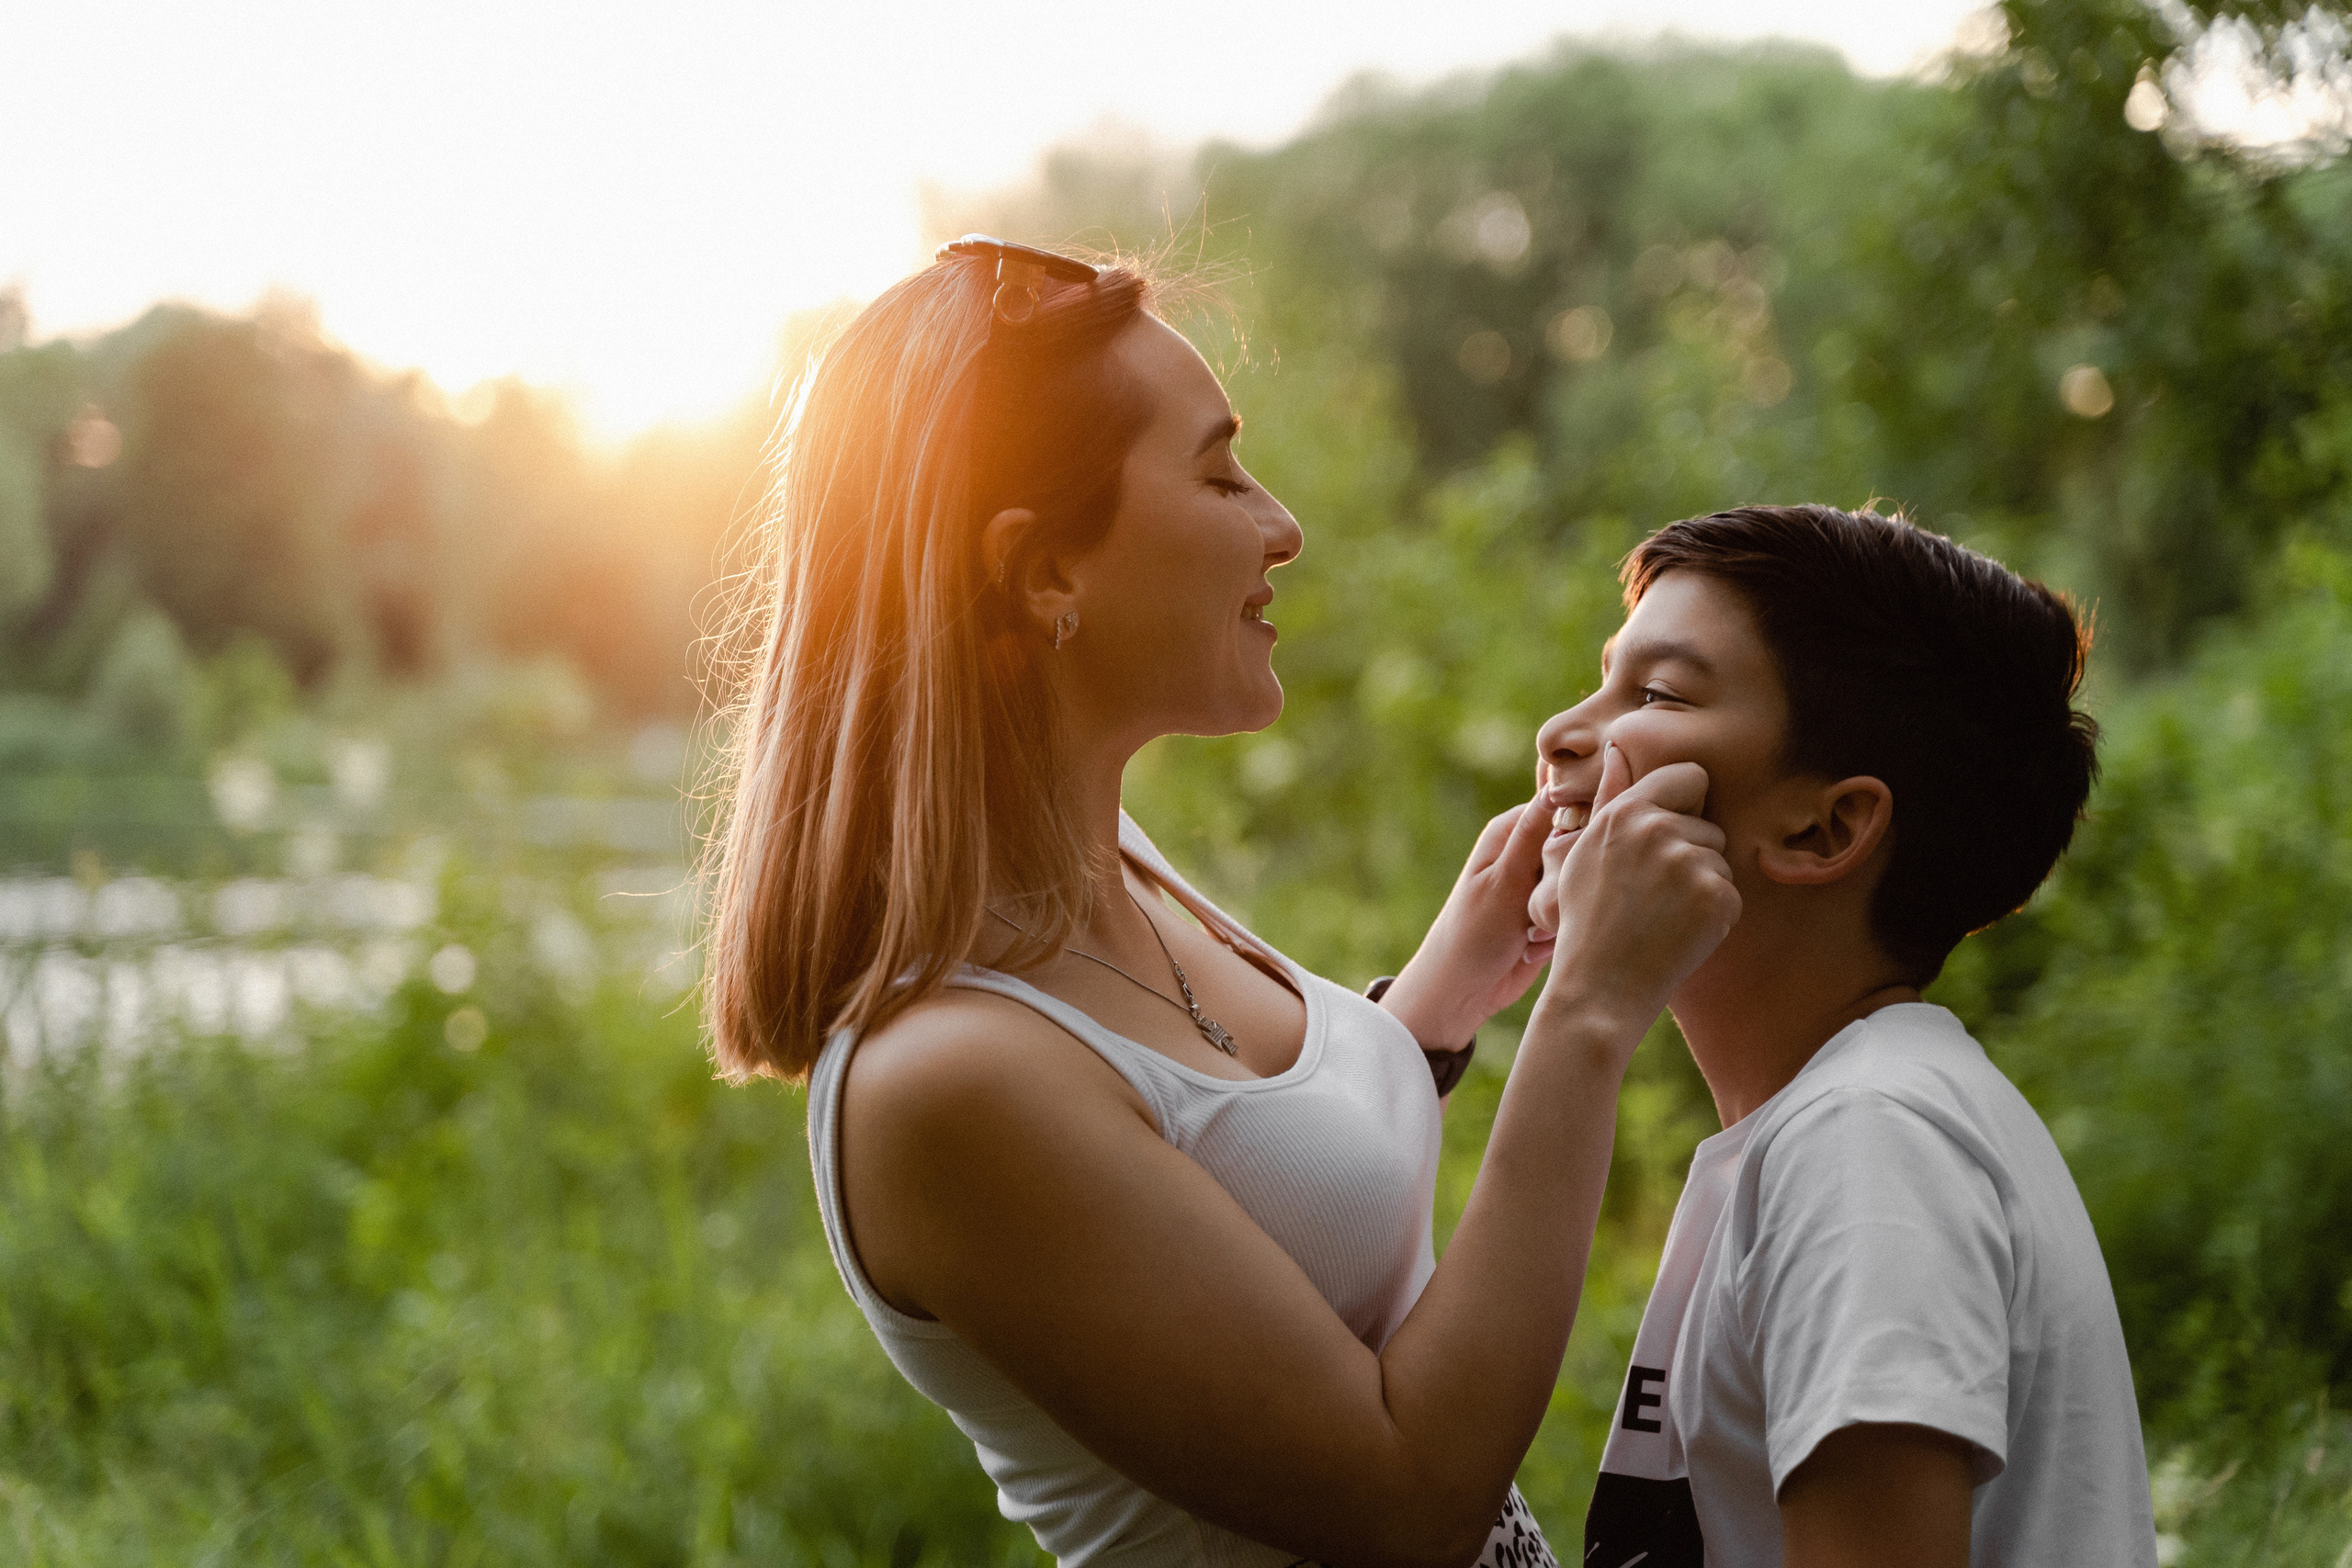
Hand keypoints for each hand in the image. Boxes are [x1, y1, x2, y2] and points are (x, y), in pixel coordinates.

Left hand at [1379, 798, 1556, 1049]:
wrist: (1461, 992)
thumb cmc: (1473, 933)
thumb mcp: (1505, 880)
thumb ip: (1532, 834)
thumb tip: (1556, 785)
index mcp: (1511, 831)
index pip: (1564, 805)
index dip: (1580, 826)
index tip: (1575, 858)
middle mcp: (1527, 852)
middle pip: (1579, 844)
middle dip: (1572, 878)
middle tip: (1542, 907)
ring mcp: (1541, 884)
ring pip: (1582, 881)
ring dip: (1565, 909)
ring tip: (1532, 932)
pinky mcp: (1550, 913)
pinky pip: (1575, 912)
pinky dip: (1561, 931)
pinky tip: (1535, 948)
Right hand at [1531, 744, 1740, 1044]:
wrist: (1600, 985)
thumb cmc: (1586, 919)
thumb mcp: (1583, 852)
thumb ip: (1609, 796)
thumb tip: (1618, 747)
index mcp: (1625, 812)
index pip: (1689, 775)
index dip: (1685, 803)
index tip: (1668, 833)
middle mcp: (1659, 828)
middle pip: (1708, 825)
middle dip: (1691, 854)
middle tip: (1652, 895)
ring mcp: (1689, 861)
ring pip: (1719, 860)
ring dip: (1701, 886)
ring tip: (1661, 916)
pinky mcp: (1717, 896)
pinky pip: (1731, 894)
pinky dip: (1713, 917)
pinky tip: (1679, 934)